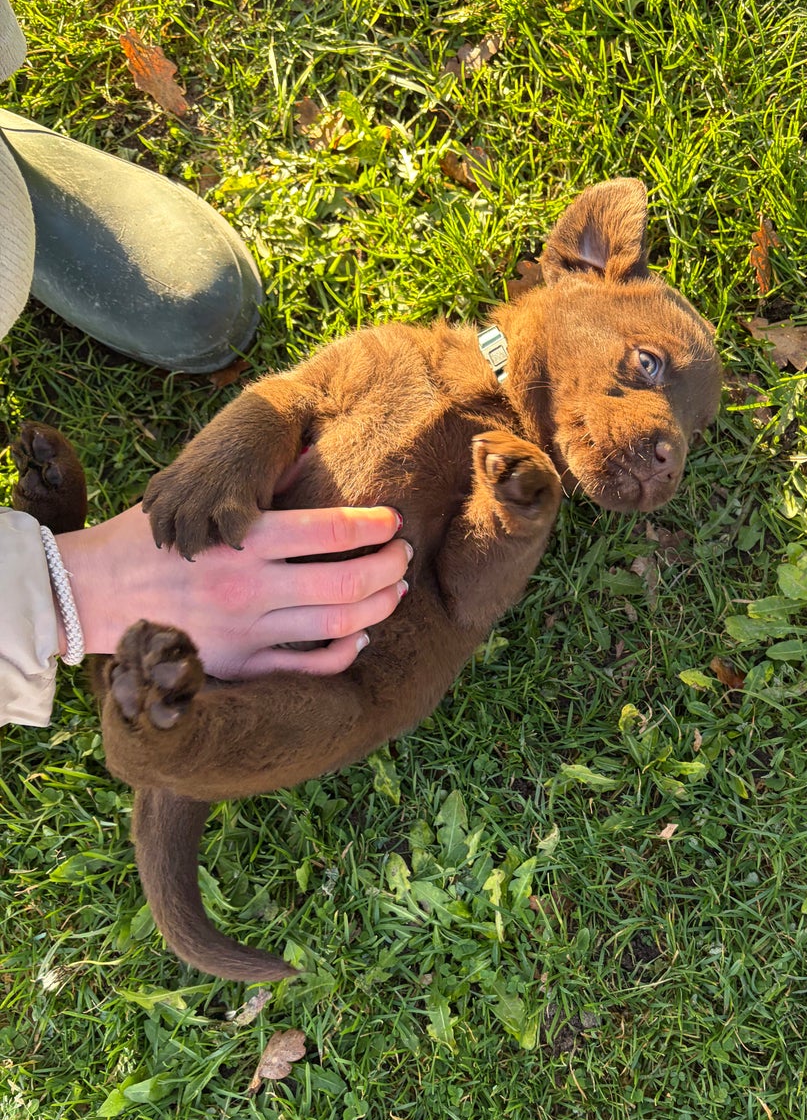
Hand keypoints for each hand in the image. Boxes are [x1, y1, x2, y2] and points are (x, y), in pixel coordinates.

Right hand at [54, 502, 410, 677]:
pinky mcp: (239, 666)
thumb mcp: (194, 500)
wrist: (89, 594)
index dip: (375, 525)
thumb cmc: (147, 539)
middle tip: (403, 555)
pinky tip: (361, 634)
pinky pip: (311, 668)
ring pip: (341, 624)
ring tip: (394, 589)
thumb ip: (255, 487)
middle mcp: (249, 587)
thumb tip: (311, 451)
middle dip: (390, 566)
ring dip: (381, 605)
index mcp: (240, 540)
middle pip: (348, 581)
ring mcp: (247, 632)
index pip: (330, 531)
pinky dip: (347, 651)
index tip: (394, 521)